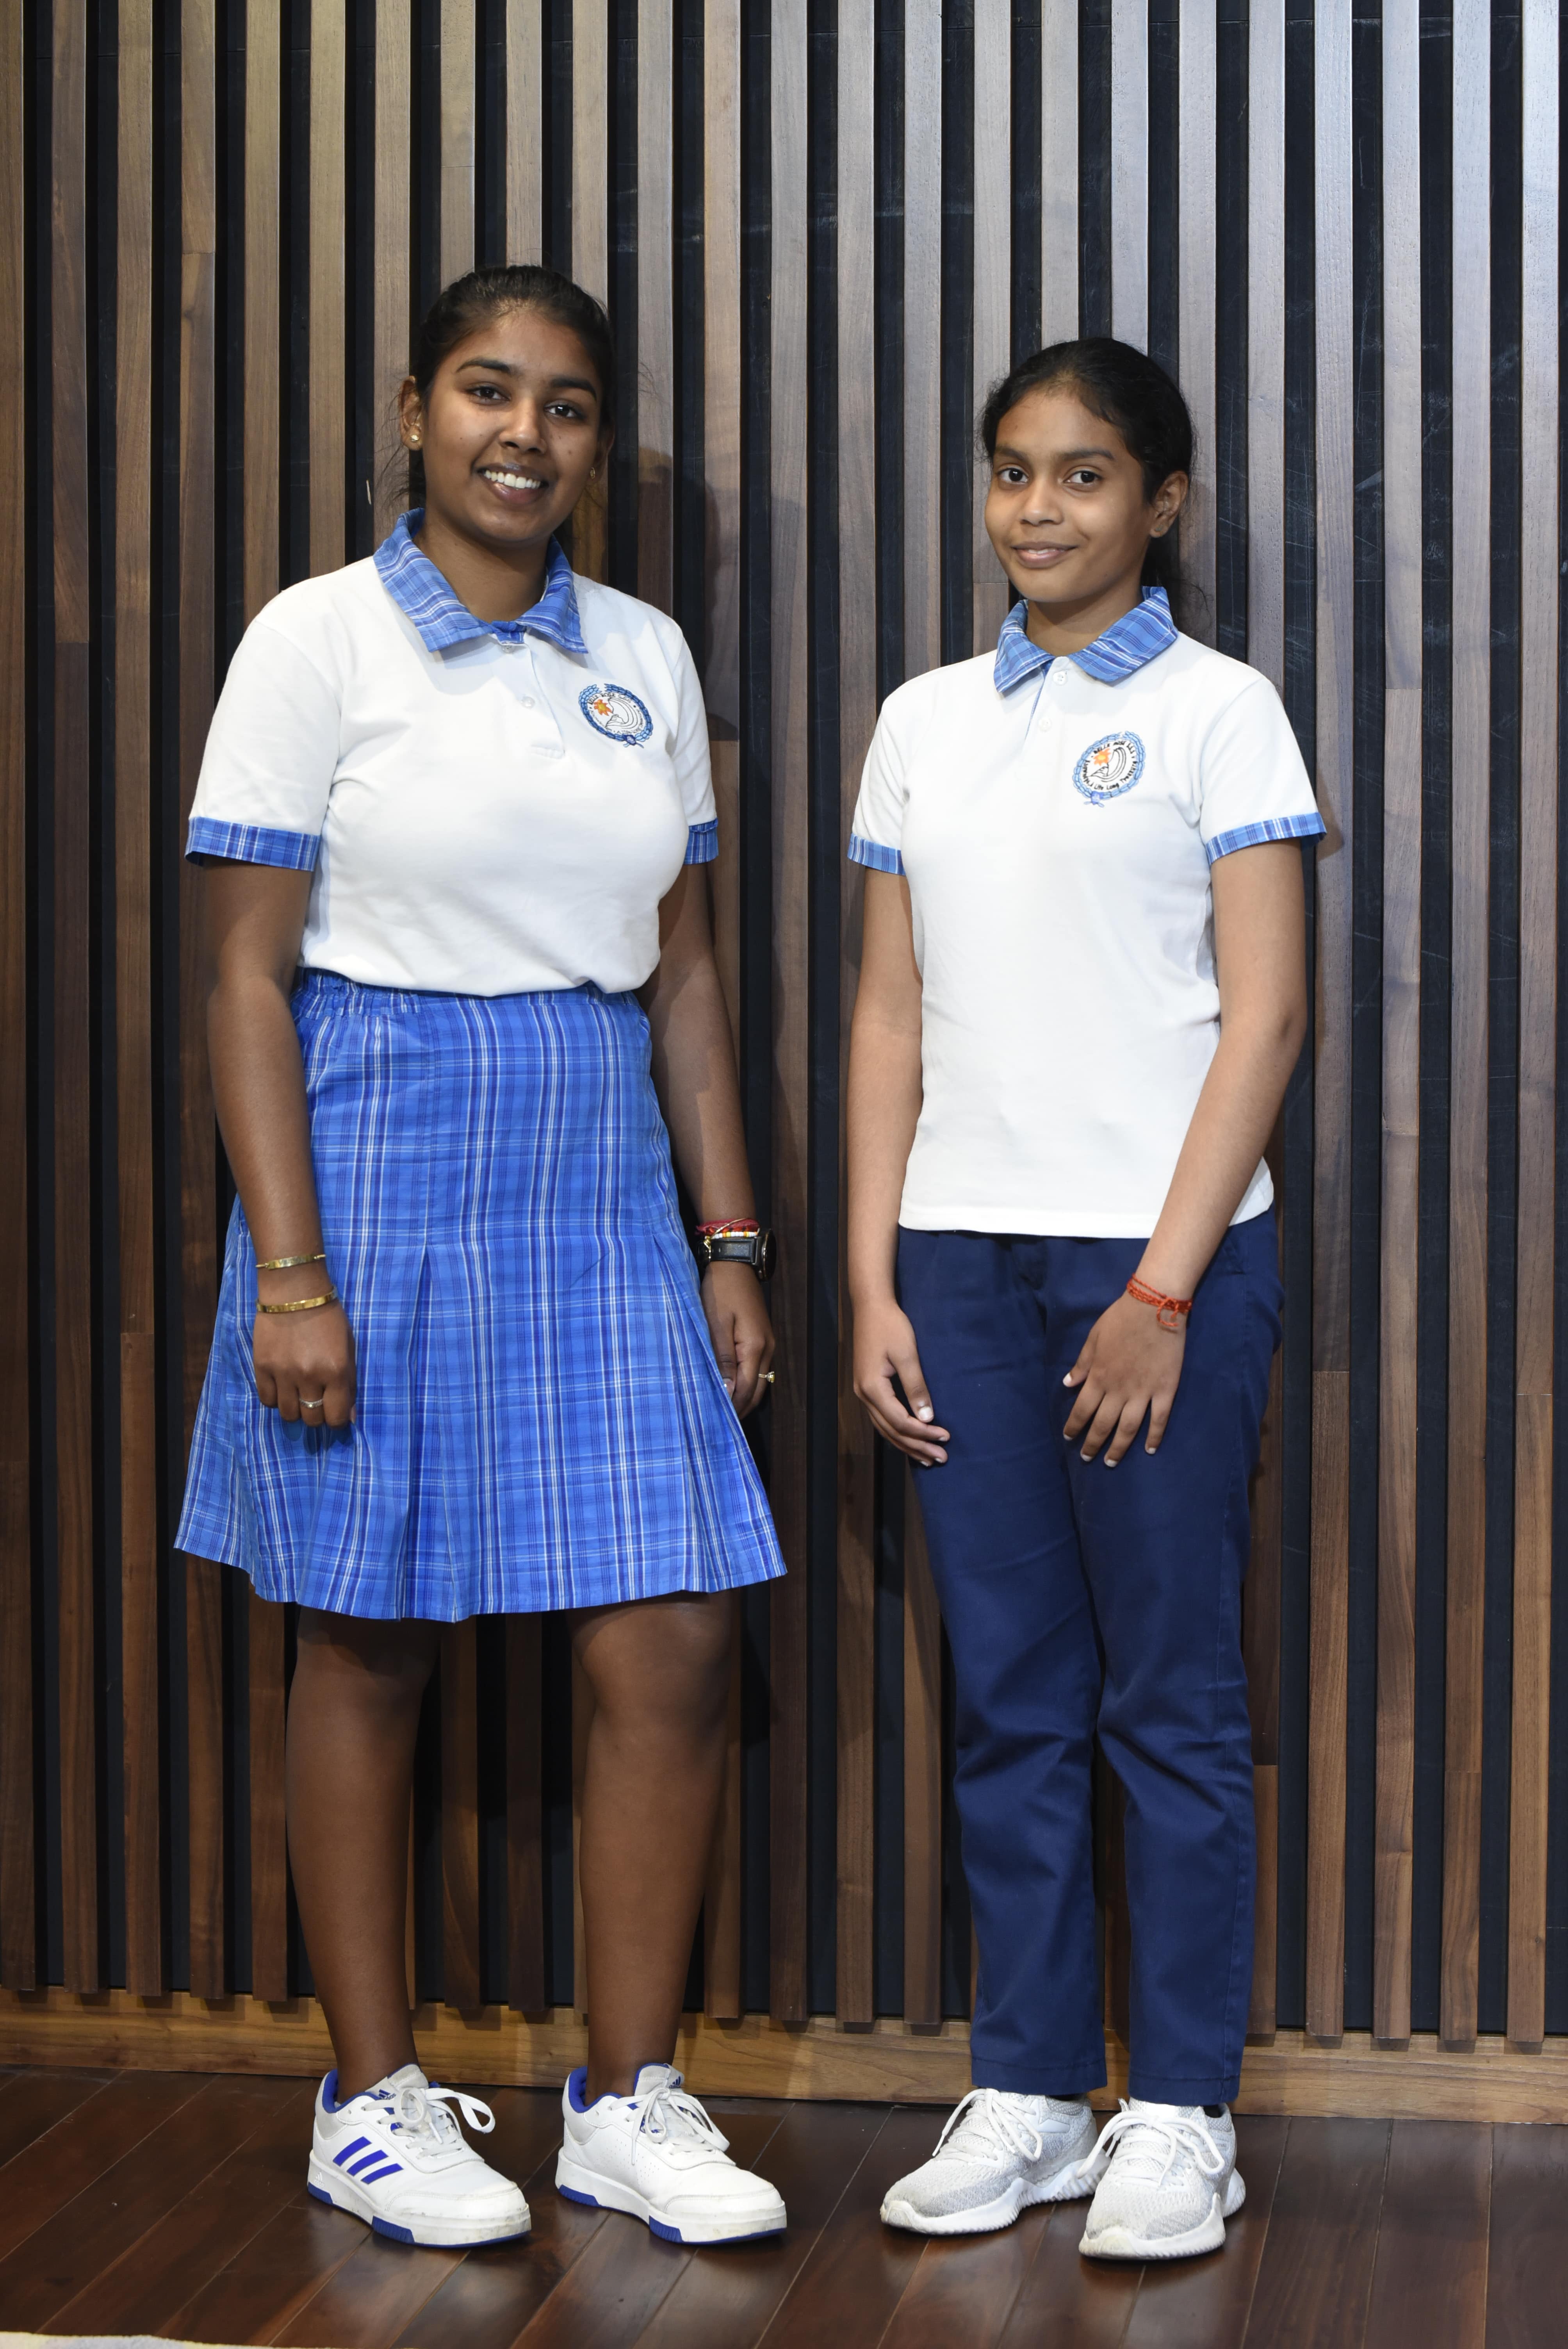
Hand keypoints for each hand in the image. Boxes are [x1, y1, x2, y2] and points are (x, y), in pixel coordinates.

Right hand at [253, 1297, 356, 1427]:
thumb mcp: (348, 1348)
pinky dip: (276, 1399)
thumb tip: (350, 1417)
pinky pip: (267, 1400)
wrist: (294, 1291)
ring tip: (298, 1394)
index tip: (335, 1412)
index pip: (337, 1417)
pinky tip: (282, 1386)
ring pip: (288, 1414)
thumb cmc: (328, 1318)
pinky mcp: (262, 1367)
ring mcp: (284, 1373)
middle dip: (317, 1415)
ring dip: (295, 1409)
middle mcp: (310, 1376)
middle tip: (317, 1400)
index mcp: (336, 1371)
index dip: (337, 1419)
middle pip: (312, 1419)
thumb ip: (349, 1383)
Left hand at [701, 1261, 774, 1415]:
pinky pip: (758, 1368)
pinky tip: (734, 1387)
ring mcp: (767, 1343)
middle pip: (758, 1390)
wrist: (734, 1264)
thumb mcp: (716, 1324)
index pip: (748, 1389)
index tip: (720, 1424)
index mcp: (755, 1347)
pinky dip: (748, 1383)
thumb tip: (728, 1390)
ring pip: (760, 1381)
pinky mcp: (762, 1337)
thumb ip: (722, 1358)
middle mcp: (767, 1349)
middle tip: (723, 1426)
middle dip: (742, 1408)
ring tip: (727, 1412)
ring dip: (746, 1397)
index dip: (735, 1408)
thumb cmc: (721, 1291)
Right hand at [852, 1295, 948, 1464]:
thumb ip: (916, 1387)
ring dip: (906, 1444)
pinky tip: (909, 1439)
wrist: (870, 1307)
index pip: (900, 1422)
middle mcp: (863, 1396)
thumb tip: (927, 1418)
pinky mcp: (867, 1388)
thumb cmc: (891, 1326)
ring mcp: (863, 1393)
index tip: (945, 1437)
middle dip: (916, 1446)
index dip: (923, 1434)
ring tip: (926, 1458)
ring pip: (884, 1428)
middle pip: (891, 1431)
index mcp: (872, 1389)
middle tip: (940, 1458)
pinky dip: (897, 1432)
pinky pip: (882, 1419)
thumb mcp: (907, 1354)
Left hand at [1062, 1290, 1184, 1463]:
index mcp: (1098, 1376)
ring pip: (1128, 1428)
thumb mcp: (1093, 1337)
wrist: (1155, 1306)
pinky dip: (1154, 1436)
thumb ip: (1082, 1364)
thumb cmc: (1121, 1318)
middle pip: (1103, 1424)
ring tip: (1111, 1462)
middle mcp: (1118, 1390)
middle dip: (1092, 1444)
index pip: (1082, 1409)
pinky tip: (1149, 1449)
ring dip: (1118, 1448)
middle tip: (1087, 1459)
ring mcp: (1143, 1392)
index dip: (1074, 1426)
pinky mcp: (1165, 1390)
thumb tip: (1068, 1384)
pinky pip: (1159, 1419)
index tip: (1068, 1438)